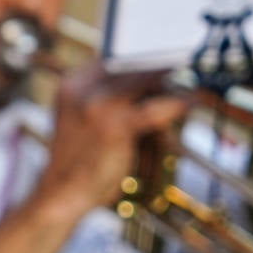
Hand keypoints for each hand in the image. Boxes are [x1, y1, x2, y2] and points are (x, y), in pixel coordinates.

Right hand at [33, 64, 186, 216]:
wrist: (60, 195)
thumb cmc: (78, 162)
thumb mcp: (83, 118)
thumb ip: (109, 95)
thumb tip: (154, 77)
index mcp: (72, 83)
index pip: (116, 57)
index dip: (144, 58)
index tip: (168, 60)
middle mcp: (82, 88)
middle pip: (134, 65)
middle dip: (162, 70)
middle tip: (186, 70)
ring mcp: (98, 105)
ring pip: (149, 81)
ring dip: (173, 86)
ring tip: (191, 90)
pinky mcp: (115, 125)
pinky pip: (157, 108)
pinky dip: (179, 104)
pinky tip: (190, 103)